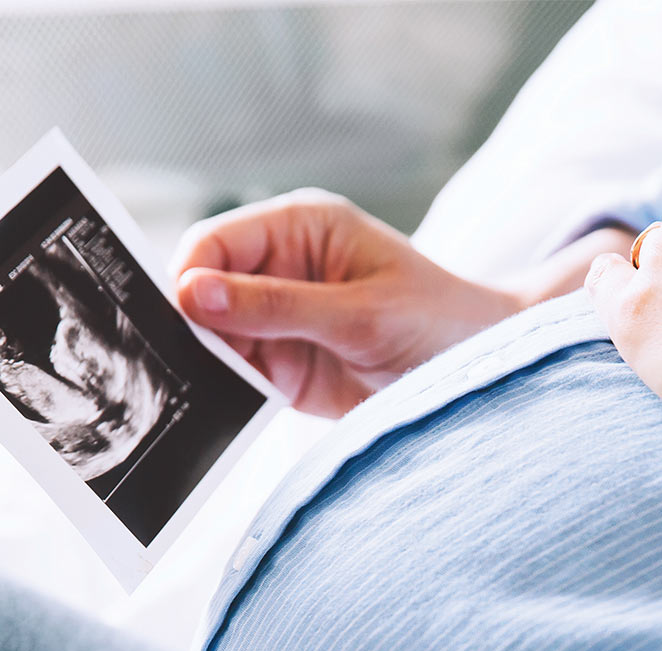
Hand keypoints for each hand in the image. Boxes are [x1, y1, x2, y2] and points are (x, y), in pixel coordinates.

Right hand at [172, 190, 521, 417]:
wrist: (480, 375)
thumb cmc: (438, 321)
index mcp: (300, 228)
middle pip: (205, 291)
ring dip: (207, 364)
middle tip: (181, 363)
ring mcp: (280, 322)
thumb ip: (277, 306)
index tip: (181, 318)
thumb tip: (193, 294)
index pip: (216, 242)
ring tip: (202, 391)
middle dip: (192, 325)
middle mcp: (282, 269)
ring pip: (214, 338)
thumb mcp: (360, 314)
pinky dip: (227, 394)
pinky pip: (238, 378)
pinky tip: (223, 409)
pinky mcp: (287, 369)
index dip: (190, 277)